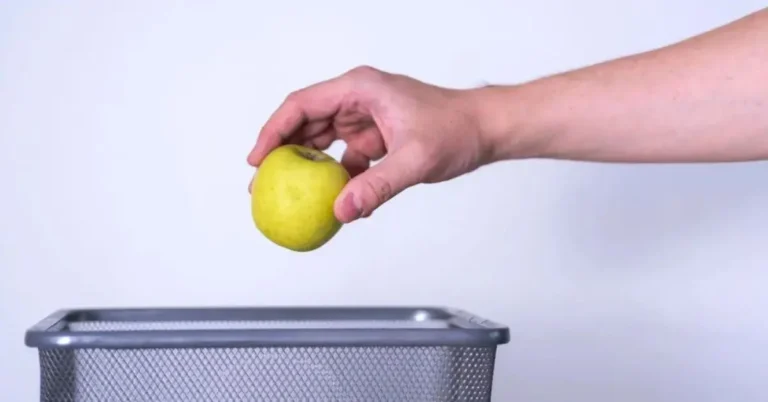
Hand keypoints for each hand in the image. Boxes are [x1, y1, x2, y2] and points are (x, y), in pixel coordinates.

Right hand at [247, 66, 495, 222]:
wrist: (485, 130)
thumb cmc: (457, 128)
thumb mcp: (415, 159)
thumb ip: (378, 186)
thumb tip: (342, 210)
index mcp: (361, 88)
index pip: (302, 105)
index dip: (273, 131)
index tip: (257, 159)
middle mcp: (358, 99)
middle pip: (305, 123)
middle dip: (281, 153)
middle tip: (262, 185)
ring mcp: (366, 118)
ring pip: (322, 142)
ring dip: (308, 169)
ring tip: (288, 196)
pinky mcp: (375, 137)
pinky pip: (345, 158)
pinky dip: (338, 179)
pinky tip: (339, 201)